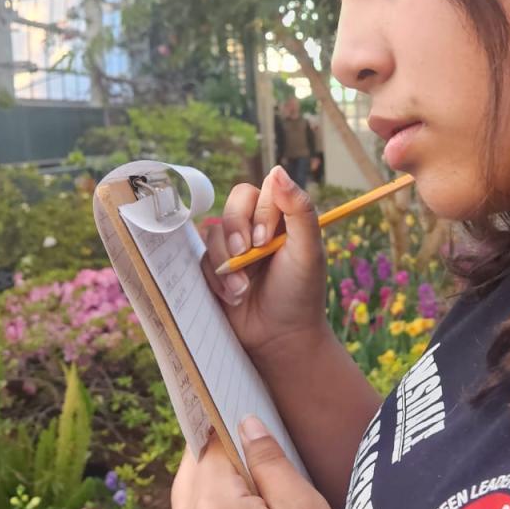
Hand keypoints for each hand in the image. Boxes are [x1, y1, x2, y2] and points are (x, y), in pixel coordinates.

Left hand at [166, 418, 341, 508]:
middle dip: (220, 456)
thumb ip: (270, 460)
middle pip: (192, 472)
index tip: (245, 409)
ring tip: (261, 493)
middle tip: (260, 450)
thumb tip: (244, 423)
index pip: (210, 444)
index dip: (230, 425)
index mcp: (208, 508)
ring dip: (216, 488)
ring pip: (190, 503)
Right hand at [202, 164, 326, 359]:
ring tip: (243, 289)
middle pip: (233, 204)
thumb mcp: (308, 251)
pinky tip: (233, 297)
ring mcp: (234, 247)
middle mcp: (257, 227)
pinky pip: (201, 258)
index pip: (260, 191)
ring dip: (226, 262)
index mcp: (282, 218)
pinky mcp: (214, 268)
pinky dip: (216, 278)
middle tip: (247, 256)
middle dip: (236, 231)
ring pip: (213, 231)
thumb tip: (278, 169)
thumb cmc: (300, 294)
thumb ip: (299, 210)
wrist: (280, 339)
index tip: (266, 241)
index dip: (258, 211)